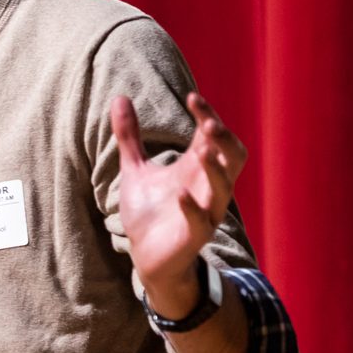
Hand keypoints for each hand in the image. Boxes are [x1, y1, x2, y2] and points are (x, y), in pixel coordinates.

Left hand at [112, 91, 246, 298]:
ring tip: (201, 149)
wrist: (147, 255)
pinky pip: (202, 220)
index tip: (192, 97)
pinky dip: (193, 207)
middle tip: (209, 123)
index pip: (213, 135)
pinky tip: (180, 194)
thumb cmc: (149, 211)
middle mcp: (207, 186)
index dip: (208, 115)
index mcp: (196, 167)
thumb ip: (129, 136)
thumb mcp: (135, 169)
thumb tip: (119, 98)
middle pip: (233, 156)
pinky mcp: (195, 235)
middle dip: (225, 139)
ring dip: (216, 169)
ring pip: (225, 187)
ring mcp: (206, 211)